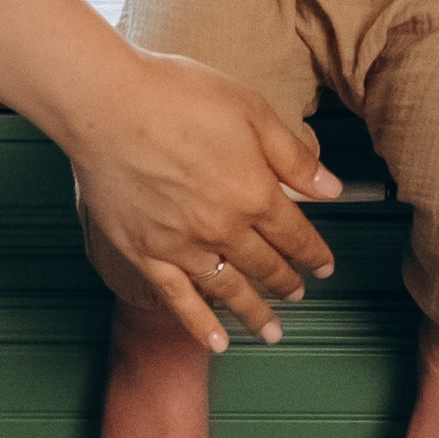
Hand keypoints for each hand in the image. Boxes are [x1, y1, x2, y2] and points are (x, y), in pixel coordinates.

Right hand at [73, 50, 340, 351]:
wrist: (107, 104)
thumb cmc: (178, 95)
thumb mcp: (251, 110)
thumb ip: (293, 156)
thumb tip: (332, 190)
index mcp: (255, 193)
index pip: (295, 234)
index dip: (313, 252)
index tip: (324, 266)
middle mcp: (223, 228)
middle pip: (265, 264)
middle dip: (287, 281)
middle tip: (298, 293)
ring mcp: (182, 246)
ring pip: (229, 290)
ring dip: (254, 313)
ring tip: (271, 331)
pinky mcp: (145, 253)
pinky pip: (178, 300)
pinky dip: (200, 325)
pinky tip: (216, 342)